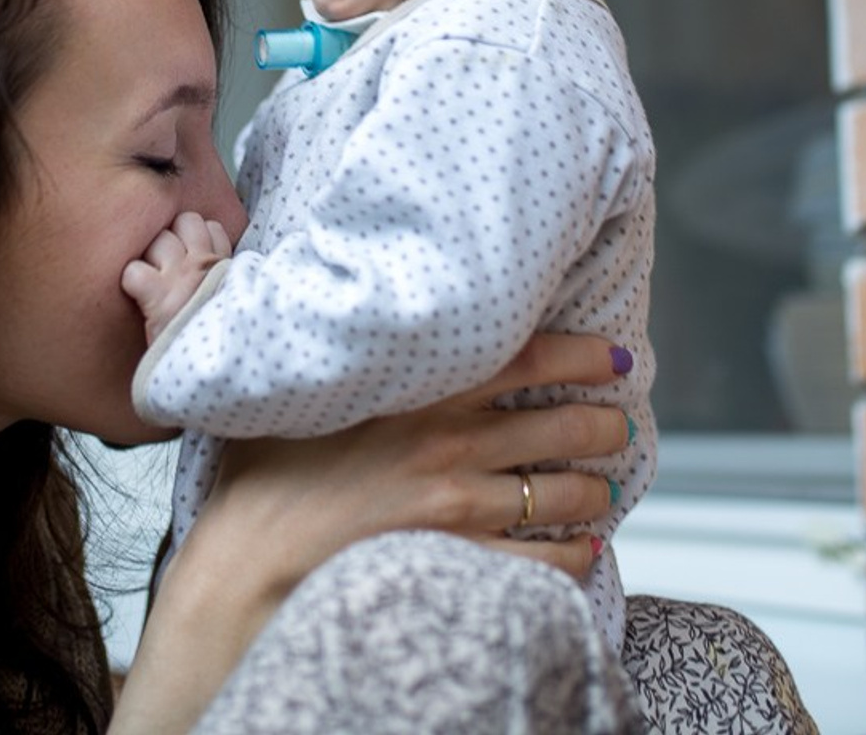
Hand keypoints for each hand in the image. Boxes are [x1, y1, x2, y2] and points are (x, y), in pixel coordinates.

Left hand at [121, 212, 232, 342]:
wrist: (221, 371)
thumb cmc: (224, 341)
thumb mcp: (235, 303)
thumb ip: (225, 284)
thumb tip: (218, 279)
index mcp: (224, 267)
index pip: (210, 227)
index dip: (196, 239)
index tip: (191, 259)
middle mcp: (204, 264)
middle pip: (185, 221)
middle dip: (171, 239)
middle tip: (167, 268)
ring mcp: (181, 276)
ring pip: (160, 238)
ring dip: (151, 256)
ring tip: (153, 281)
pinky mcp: (157, 295)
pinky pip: (134, 271)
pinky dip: (132, 282)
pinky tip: (138, 298)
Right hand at [207, 331, 628, 583]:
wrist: (250, 555)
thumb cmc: (264, 468)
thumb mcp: (297, 388)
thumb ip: (335, 351)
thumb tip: (336, 305)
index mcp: (417, 388)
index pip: (526, 356)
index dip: (581, 353)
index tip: (612, 355)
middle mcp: (448, 440)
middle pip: (558, 423)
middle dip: (600, 423)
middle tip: (615, 423)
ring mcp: (456, 502)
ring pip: (559, 493)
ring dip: (593, 489)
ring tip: (602, 487)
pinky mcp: (456, 557)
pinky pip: (540, 561)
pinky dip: (573, 555)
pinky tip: (584, 550)